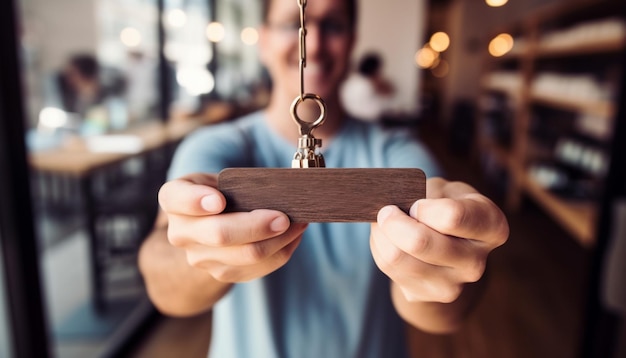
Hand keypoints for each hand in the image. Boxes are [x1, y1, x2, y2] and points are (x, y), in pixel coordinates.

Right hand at [158, 173, 306, 282]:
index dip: (197, 201)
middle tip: (284, 217)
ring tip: (298, 224)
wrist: (209, 224)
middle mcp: (180, 232)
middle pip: (220, 234)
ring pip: (245, 256)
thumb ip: (239, 181)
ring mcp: (198, 257)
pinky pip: (257, 269)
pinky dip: (281, 253)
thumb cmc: (220, 192)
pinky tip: (293, 237)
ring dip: (279, 241)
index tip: (219, 200)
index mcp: (174, 198)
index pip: (179, 199)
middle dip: (257, 226)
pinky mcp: (220, 274)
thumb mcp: (218, 177)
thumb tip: (281, 191)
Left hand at [370, 177, 508, 302]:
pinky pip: (389, 269)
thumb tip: (391, 208)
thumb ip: (422, 194)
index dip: (423, 208)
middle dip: (393, 222)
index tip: (414, 204)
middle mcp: (477, 261)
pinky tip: (387, 239)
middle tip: (385, 210)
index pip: (452, 217)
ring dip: (382, 235)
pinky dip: (380, 249)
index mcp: (491, 226)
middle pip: (421, 243)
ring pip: (398, 258)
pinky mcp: (428, 296)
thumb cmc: (444, 205)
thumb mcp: (443, 189)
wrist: (447, 244)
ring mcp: (454, 285)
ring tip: (383, 222)